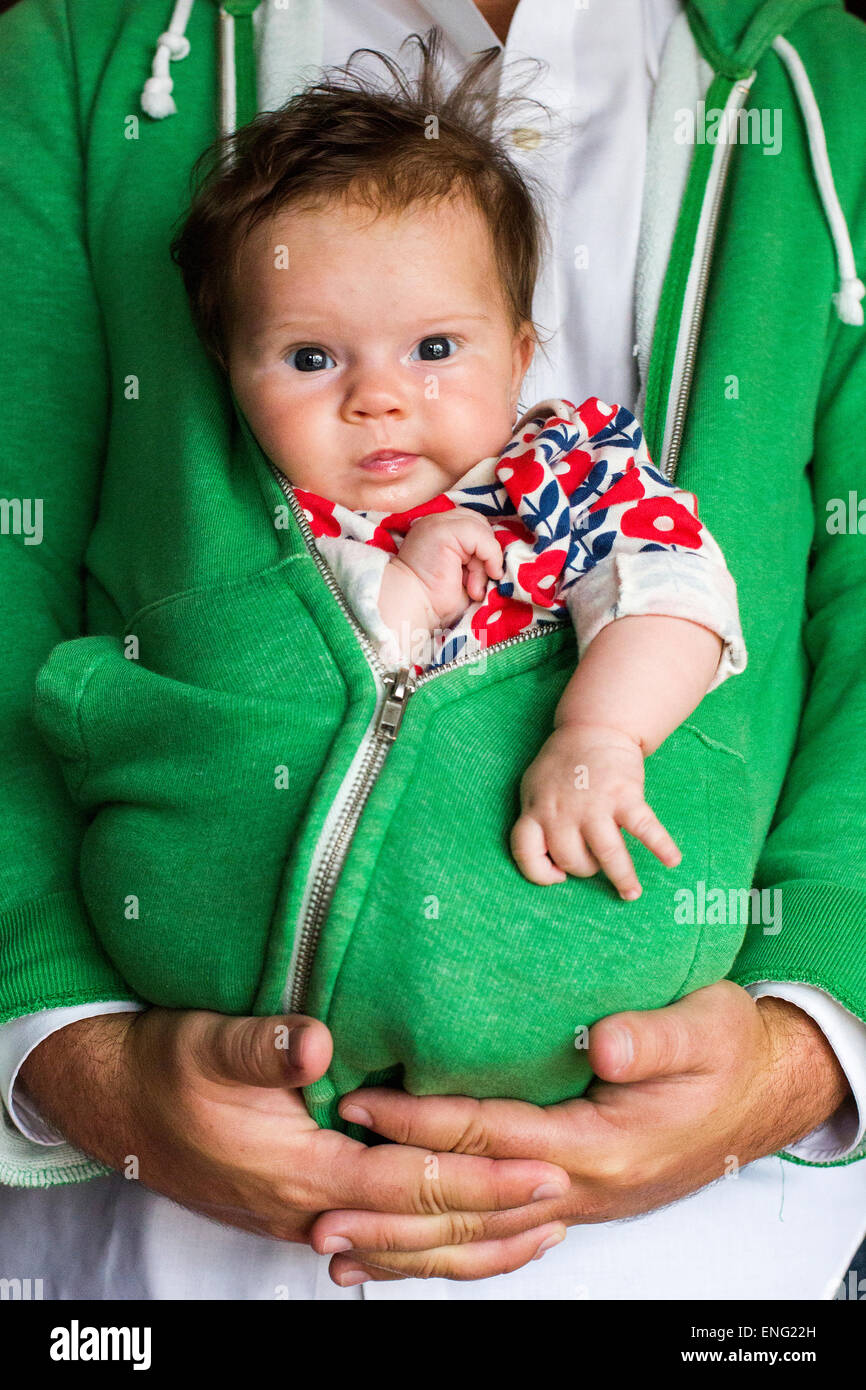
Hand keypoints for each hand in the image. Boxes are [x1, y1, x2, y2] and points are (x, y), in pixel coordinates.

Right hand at [17, 1008, 568, 1250]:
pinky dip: (433, 1240)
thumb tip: (318, 1040)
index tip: (542, 1168)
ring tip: (536, 1229)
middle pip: (422, 1227)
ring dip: (474, 1240)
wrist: (119, 1108)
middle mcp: (312, 1210)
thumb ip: (265, 1047)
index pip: (412, 1185)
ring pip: (407, 1243)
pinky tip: (461, 1236)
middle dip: (497, 1218)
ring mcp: (309, 1217)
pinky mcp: (307, 1208)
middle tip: (565, 1199)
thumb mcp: (207, 1045)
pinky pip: (384, 1236)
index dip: (482, 1180)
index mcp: (300, 1173)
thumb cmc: (167, 1071)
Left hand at [314, 984, 851, 1283]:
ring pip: (479, 1241)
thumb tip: (602, 1043)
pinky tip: (411, 1256)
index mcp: (601, 1145)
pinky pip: (502, 1242)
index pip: (487, 1133)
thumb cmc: (726, 1052)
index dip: (419, 1120)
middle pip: (468, 1206)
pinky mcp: (574, 1202)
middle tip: (318, 1208)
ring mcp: (576, 1204)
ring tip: (341, 1253)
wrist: (761, 1094)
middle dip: (391, 1208)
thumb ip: (650, 1038)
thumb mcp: (702, 1029)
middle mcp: (580, 1188)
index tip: (358, 1104)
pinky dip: (451, 1255)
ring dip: (408, 1249)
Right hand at [396, 507, 503, 627]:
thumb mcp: (464, 575)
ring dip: (485, 562)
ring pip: (482, 530)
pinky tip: (475, 583)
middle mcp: (438, 521)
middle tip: (476, 585)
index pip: (475, 526)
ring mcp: (439, 522)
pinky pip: (481, 536)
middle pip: (481, 525)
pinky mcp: (443, 529)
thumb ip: (478, 559)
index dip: (484, 549)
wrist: (412, 607)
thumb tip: (501, 559)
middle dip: (485, 554)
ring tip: (472, 588)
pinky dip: (489, 558)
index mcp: (440, 530)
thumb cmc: (435, 599)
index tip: (483, 576)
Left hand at [510, 721, 680, 895]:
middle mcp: (561, 811)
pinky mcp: (624, 796)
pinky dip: (661, 846)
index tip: (557, 876)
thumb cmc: (563, 765)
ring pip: (607, 854)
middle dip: (586, 868)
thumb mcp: (535, 789)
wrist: (593, 728)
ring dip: (622, 878)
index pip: (526, 852)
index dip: (540, 872)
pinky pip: (643, 828)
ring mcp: (594, 804)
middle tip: (596, 862)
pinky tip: (672, 860)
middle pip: (571, 860)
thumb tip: (556, 865)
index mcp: (535, 809)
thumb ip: (538, 822)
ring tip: (632, 893)